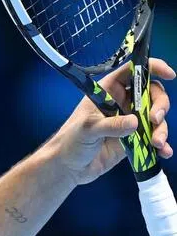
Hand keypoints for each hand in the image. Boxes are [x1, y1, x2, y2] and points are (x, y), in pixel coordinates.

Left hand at [47, 58, 173, 185]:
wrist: (68, 167)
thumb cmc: (70, 141)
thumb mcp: (87, 129)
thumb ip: (110, 125)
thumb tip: (135, 123)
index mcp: (108, 91)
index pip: (132, 71)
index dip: (152, 68)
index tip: (169, 74)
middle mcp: (122, 102)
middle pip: (152, 93)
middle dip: (160, 104)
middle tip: (155, 119)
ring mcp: (130, 121)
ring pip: (156, 116)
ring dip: (162, 128)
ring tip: (157, 143)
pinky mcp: (135, 139)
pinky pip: (153, 137)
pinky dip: (161, 144)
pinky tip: (164, 151)